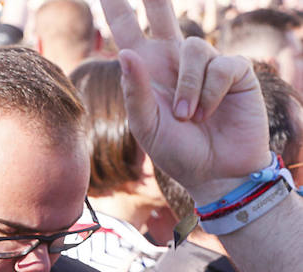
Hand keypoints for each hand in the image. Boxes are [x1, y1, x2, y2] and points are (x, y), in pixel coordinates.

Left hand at [101, 0, 270, 202]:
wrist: (214, 173)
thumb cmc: (177, 152)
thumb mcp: (146, 126)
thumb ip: (135, 92)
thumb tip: (126, 53)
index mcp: (147, 72)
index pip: (128, 33)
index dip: (118, 9)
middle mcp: (175, 62)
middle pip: (163, 15)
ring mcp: (206, 65)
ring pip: (194, 49)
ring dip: (188, 88)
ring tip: (187, 117)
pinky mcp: (234, 72)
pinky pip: (220, 67)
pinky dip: (209, 93)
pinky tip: (208, 114)